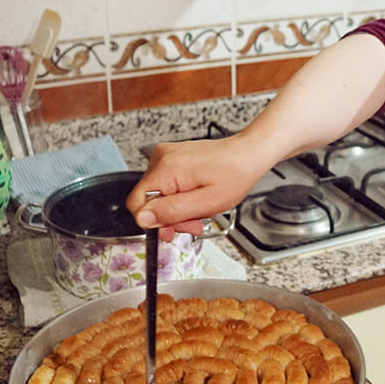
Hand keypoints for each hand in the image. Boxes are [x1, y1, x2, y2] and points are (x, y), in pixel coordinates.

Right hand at [126, 135, 268, 239]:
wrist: (247, 154)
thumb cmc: (235, 174)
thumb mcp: (206, 203)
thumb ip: (172, 212)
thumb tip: (143, 219)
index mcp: (167, 168)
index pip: (137, 203)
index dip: (155, 221)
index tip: (174, 228)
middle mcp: (161, 158)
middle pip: (148, 200)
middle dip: (170, 217)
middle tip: (193, 223)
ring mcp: (166, 156)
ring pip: (157, 195)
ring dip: (176, 208)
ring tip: (199, 210)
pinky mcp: (171, 158)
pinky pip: (165, 185)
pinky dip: (179, 196)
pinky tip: (195, 198)